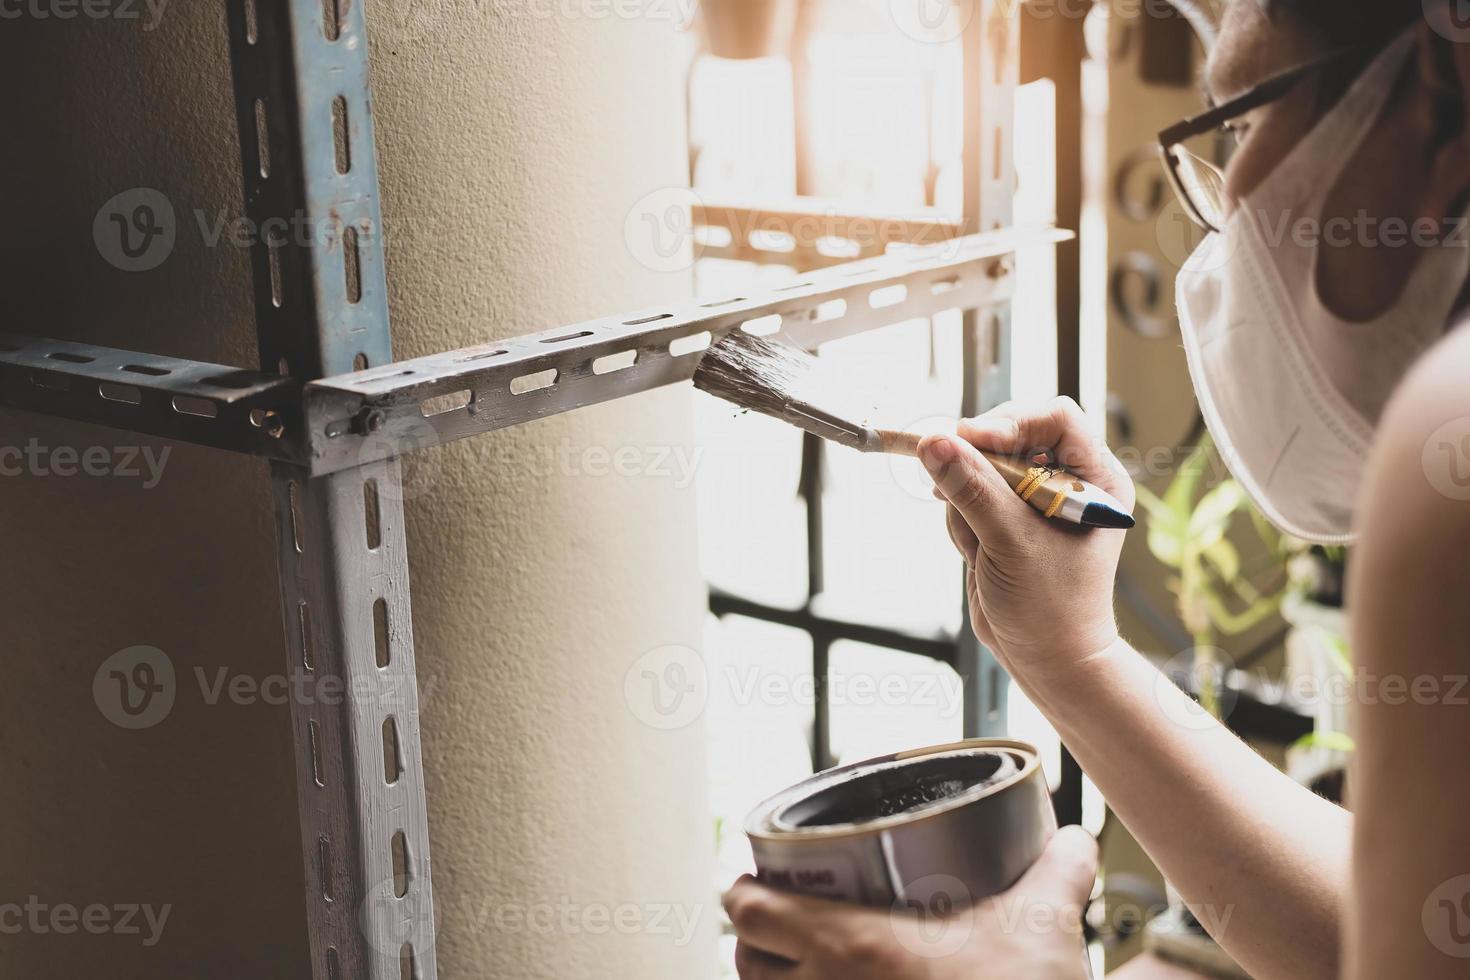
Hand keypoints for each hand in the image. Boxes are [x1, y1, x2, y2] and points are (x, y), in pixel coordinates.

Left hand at [725, 826, 1097, 978]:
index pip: (748, 910)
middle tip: (782, 917)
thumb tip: (1073, 839)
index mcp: (849, 946)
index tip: (757, 877)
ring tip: (801, 961)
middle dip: (756, 938)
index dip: (743, 890)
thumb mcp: (1040, 928)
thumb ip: (1057, 873)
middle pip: (745, 960)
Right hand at [917, 397, 1133, 681]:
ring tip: (979, 545)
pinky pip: (966, 496)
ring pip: (979, 466)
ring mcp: (1032, 500)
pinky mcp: (1003, 519)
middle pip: (1010, 435)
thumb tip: (935, 444)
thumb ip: (974, 490)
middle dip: (978, 465)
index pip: (1054, 417)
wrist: (1046, 661)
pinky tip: (975, 553)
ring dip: (966, 501)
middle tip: (950, 483)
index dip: (1010, 422)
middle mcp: (1066, 481)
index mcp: (1094, 478)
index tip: (970, 440)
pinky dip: (960, 521)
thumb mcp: (1012, 545)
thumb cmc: (1052, 610)